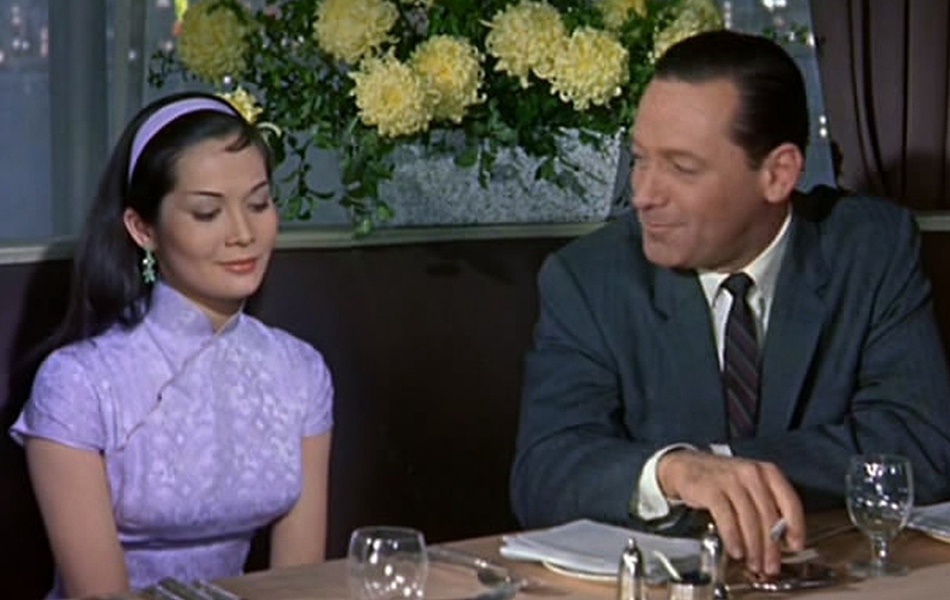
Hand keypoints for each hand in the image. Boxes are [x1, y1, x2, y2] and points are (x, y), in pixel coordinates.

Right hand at [656, 450, 804, 574]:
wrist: (686, 467)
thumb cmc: (722, 481)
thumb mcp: (750, 486)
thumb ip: (767, 506)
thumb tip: (781, 541)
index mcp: (767, 472)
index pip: (789, 501)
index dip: (795, 527)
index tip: (794, 546)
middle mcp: (751, 473)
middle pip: (768, 515)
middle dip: (771, 546)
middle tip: (771, 566)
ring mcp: (730, 480)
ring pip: (749, 519)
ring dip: (753, 547)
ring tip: (754, 564)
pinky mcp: (711, 489)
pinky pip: (726, 517)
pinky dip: (733, 538)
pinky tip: (736, 551)